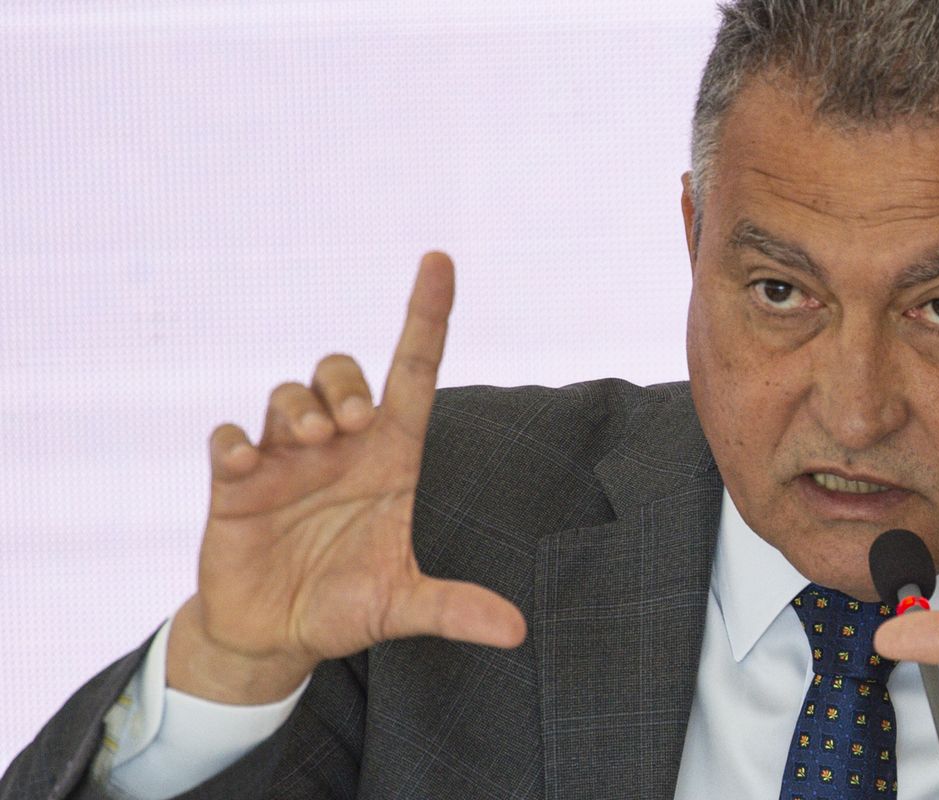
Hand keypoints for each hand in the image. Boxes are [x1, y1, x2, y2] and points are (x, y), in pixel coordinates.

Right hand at [167, 252, 526, 704]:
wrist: (275, 635)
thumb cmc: (346, 604)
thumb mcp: (403, 606)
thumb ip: (456, 608)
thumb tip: (517, 633)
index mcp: (390, 458)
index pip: (413, 371)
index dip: (426, 315)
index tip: (439, 260)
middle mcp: (339, 447)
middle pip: (342, 371)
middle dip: (346, 381)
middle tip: (354, 423)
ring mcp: (285, 460)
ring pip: (289, 394)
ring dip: (301, 405)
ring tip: (314, 441)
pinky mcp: (235, 484)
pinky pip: (229, 437)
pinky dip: (236, 440)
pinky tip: (249, 465)